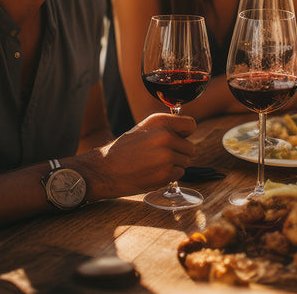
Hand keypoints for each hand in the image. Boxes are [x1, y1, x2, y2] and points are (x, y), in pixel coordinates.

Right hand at [80, 113, 197, 198]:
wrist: (105, 170)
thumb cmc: (125, 149)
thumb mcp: (144, 128)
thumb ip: (166, 127)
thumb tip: (188, 131)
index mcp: (160, 121)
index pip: (191, 125)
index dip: (186, 134)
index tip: (178, 138)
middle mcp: (165, 136)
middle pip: (191, 147)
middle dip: (180, 153)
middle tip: (160, 155)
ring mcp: (166, 156)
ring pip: (186, 161)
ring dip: (175, 165)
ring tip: (154, 163)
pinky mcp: (165, 173)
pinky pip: (180, 174)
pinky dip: (170, 176)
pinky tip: (153, 172)